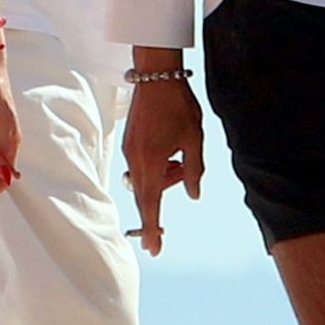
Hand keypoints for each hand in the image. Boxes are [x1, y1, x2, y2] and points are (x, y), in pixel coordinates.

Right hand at [121, 79, 202, 257]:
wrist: (156, 75)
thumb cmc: (178, 106)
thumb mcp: (195, 139)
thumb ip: (194, 170)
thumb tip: (193, 194)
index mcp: (152, 163)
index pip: (151, 204)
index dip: (153, 229)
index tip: (153, 249)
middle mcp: (135, 161)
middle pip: (146, 195)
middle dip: (160, 201)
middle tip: (180, 175)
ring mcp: (129, 151)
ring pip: (144, 180)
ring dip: (162, 178)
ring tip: (180, 156)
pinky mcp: (129, 142)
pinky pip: (140, 166)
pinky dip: (155, 167)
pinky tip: (169, 147)